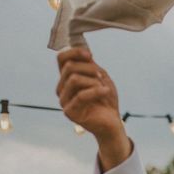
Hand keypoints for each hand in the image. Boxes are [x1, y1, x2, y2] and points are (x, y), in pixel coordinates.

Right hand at [56, 48, 130, 169]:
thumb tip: (84, 51)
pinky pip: (81, 95)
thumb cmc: (106, 100)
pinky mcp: (69, 112)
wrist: (112, 122)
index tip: (90, 55)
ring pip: (73, 79)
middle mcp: (62, 89)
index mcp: (67, 79)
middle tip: (102, 77)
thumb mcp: (101, 77)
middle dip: (89, 69)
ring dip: (93, 81)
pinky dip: (97, 91)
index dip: (74, 52)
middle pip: (69, 67)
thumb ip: (90, 65)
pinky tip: (106, 92)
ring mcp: (64, 101)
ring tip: (104, 88)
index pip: (61, 59)